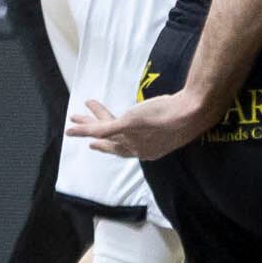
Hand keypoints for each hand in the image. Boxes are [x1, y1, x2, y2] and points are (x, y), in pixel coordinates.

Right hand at [71, 90, 215, 159]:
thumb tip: (177, 111)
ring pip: (102, 132)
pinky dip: (83, 129)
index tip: (104, 146)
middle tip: (87, 140)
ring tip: (74, 118)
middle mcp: (139, 149)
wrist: (190, 113)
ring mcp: (131, 139)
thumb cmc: (189, 115)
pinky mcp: (124, 126)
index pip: (129, 150)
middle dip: (98, 140)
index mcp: (151, 151)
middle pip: (112, 144)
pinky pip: (98, 129)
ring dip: (87, 124)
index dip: (116, 148)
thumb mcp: (177, 122)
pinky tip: (72, 126)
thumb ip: (170, 121)